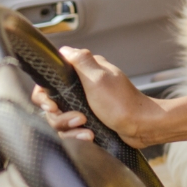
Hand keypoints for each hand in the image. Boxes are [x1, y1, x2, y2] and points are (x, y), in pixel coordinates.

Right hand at [30, 47, 157, 148]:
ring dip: (69, 128)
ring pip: (60, 119)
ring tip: (86, 129)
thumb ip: (81, 62)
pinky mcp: (88, 120)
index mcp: (85, 73)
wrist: (142, 127)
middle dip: (60, 116)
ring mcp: (85, 105)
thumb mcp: (99, 79)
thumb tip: (64, 50)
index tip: (52, 105)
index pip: (50, 81)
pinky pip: (71, 130)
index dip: (45, 95)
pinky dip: (77, 134)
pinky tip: (89, 135)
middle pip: (51, 104)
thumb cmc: (122, 103)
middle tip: (78, 119)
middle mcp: (83, 87)